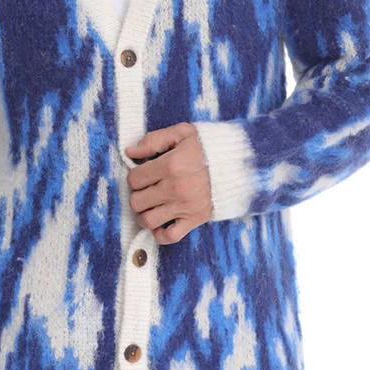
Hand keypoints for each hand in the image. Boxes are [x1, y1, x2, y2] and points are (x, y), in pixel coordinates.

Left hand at [123, 122, 211, 242]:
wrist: (240, 163)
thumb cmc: (208, 146)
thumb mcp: (183, 133)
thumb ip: (154, 140)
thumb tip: (130, 152)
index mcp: (171, 165)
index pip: (134, 179)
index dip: (135, 176)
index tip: (144, 174)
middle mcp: (175, 188)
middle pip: (137, 201)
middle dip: (138, 194)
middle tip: (147, 189)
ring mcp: (185, 206)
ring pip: (147, 220)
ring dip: (144, 214)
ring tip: (151, 205)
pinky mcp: (195, 219)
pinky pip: (169, 237)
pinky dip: (160, 233)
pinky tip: (161, 222)